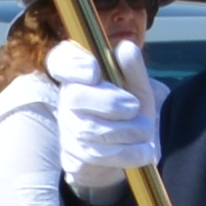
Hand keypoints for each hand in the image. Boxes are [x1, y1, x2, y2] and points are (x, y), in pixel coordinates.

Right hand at [44, 40, 160, 192]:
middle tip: (134, 107)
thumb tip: (126, 48)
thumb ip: (134, 70)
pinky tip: (144, 152)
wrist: (129, 154)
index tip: (94, 70)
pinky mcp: (73, 157)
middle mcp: (67, 100)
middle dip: (110, 102)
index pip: (60, 61)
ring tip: (145, 130)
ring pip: (88, 129)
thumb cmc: (131, 113)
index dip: (72, 64)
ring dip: (126, 130)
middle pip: (75, 96)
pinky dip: (126, 153)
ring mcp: (67, 130)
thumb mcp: (139, 90)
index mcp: (80, 76)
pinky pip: (96, 155)